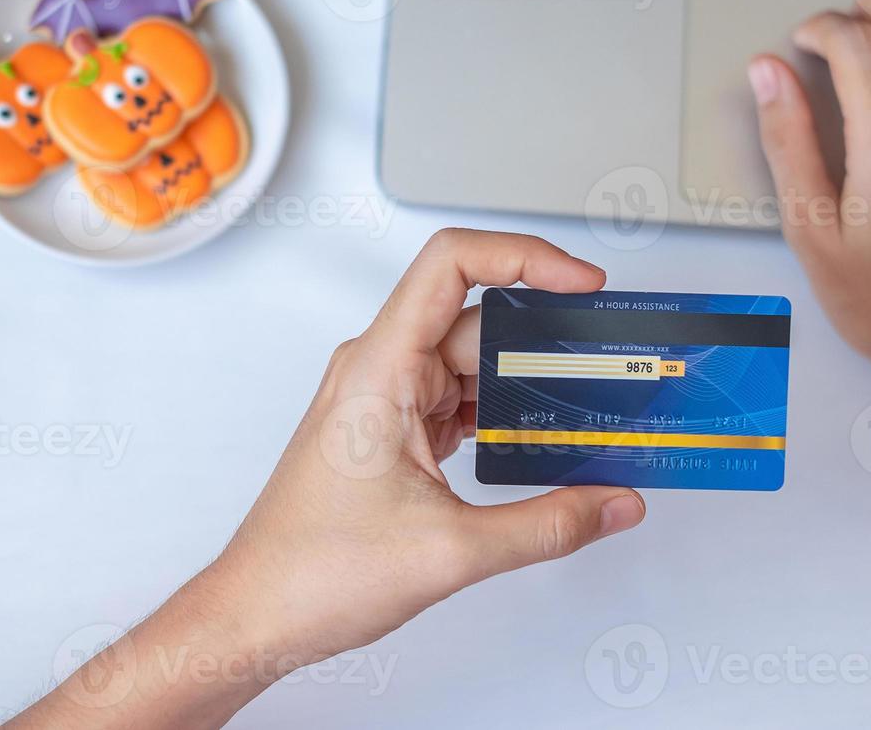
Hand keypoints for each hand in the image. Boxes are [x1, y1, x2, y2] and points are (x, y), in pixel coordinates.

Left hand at [206, 229, 645, 663]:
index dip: (523, 256)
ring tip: (587, 402)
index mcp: (379, 367)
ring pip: (471, 360)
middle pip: (477, 318)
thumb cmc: (312, 571)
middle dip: (545, 335)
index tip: (580, 282)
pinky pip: (457, 396)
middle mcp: (378, 368)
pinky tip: (540, 436)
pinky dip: (502, 411)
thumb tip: (614, 502)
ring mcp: (383, 396)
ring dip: (526, 379)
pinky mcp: (390, 427)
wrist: (256, 613)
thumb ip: (547, 525)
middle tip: (607, 359)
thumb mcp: (451, 552)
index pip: (451, 263)